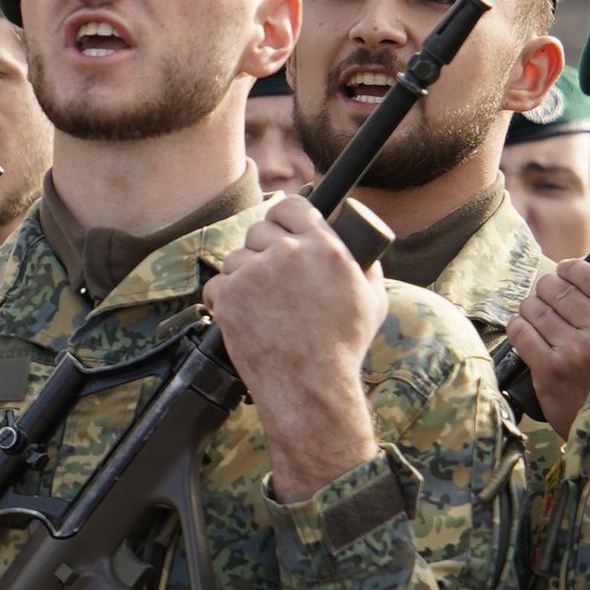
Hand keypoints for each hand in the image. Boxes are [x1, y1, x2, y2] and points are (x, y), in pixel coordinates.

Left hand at [201, 198, 385, 502]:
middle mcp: (287, 253)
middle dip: (263, 251)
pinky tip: (245, 316)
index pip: (291, 206)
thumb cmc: (343, 346)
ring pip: (237, 258)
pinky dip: (224, 299)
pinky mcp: (228, 295)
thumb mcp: (372, 298)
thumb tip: (354, 246)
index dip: (284, 217)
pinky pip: (216, 284)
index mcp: (324, 246)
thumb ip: (363, 264)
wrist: (311, 383)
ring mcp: (254, 273)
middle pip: (259, 230)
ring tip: (264, 306)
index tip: (282, 229)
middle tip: (273, 278)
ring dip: (245, 276)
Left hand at [498, 259, 589, 434]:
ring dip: (530, 307)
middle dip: (547, 287)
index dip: (571, 268)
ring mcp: (575, 350)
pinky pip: (521, 333)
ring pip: (536, 309)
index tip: (564, 271)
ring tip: (535, 313)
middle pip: (559, 289)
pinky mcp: (550, 371)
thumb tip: (581, 280)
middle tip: (545, 293)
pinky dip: (518, 326)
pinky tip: (523, 328)